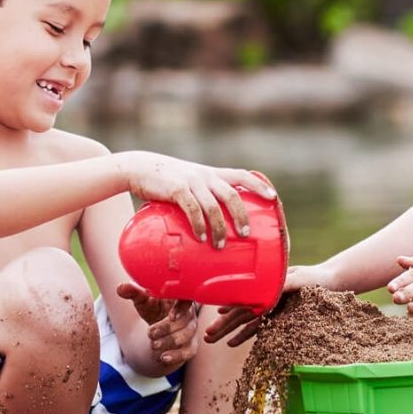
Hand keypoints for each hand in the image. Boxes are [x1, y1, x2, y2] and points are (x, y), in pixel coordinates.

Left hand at [115, 283, 199, 371]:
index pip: (187, 300)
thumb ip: (134, 292)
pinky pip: (189, 352)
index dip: (181, 308)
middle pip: (185, 320)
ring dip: (170, 342)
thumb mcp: (142, 299)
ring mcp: (191, 329)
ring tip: (153, 346)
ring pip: (187, 336)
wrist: (156, 325)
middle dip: (167, 328)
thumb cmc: (152, 307)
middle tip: (150, 333)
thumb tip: (121, 288)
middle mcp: (189, 313)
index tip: (171, 316)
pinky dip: (177, 356)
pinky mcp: (190, 345)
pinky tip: (163, 359)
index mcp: (179, 298)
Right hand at [117, 153, 274, 248]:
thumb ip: (202, 197)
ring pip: (213, 205)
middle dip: (241, 215)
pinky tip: (201, 237)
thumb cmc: (166, 181)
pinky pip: (192, 208)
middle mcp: (205, 176)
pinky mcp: (176, 189)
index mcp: (211, 174)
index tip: (273, 197)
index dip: (259, 185)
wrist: (139, 168)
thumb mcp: (189, 183)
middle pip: (232, 194)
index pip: (242, 175)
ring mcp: (191, 181)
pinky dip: (198, 224)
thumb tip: (213, 226)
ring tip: (220, 245)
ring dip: (219, 227)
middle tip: (246, 234)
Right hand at [205, 262, 336, 345]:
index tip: (216, 314)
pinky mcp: (276, 318)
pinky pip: (258, 328)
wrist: (330, 282)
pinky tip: (231, 343)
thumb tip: (269, 290)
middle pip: (240, 312)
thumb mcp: (299, 279)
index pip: (244, 299)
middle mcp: (264, 298)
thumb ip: (284, 284)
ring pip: (244, 322)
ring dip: (228, 331)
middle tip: (206, 335)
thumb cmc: (315, 278)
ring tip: (210, 339)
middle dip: (222, 324)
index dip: (230, 307)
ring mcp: (269, 309)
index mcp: (266, 287)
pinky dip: (244, 335)